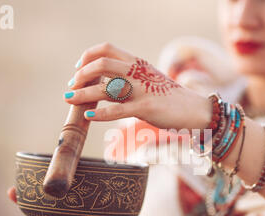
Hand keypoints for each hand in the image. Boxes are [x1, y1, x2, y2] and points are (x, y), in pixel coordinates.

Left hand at [64, 42, 211, 130]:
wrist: (195, 110)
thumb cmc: (169, 98)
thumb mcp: (147, 83)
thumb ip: (126, 82)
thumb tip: (101, 85)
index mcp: (137, 63)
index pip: (106, 49)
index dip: (87, 57)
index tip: (77, 70)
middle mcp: (138, 72)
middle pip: (101, 64)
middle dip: (81, 75)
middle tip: (71, 87)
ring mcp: (142, 89)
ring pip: (106, 88)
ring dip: (83, 94)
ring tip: (69, 99)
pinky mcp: (146, 108)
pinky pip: (118, 111)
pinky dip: (100, 114)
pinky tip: (89, 117)